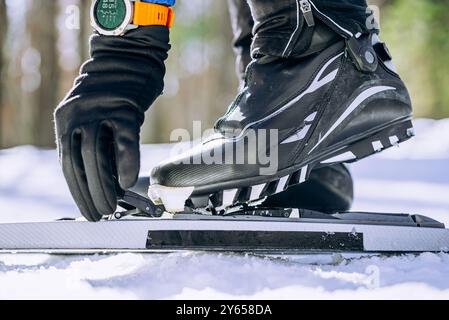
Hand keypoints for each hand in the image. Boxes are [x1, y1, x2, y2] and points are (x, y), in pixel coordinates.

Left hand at [55, 27, 169, 220]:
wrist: (130, 59)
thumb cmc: (114, 93)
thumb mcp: (95, 117)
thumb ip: (94, 144)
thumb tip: (107, 181)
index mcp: (65, 120)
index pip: (67, 164)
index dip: (77, 191)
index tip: (86, 210)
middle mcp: (76, 115)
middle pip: (79, 164)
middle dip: (88, 194)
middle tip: (99, 214)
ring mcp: (99, 111)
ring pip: (96, 157)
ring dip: (104, 187)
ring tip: (111, 206)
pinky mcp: (124, 109)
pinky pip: (123, 143)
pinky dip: (126, 165)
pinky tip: (127, 183)